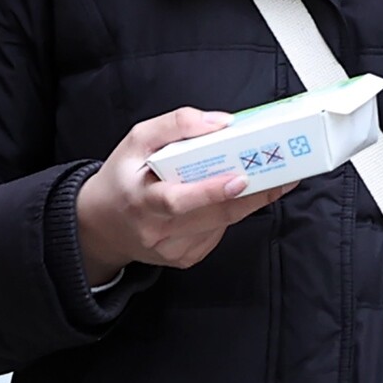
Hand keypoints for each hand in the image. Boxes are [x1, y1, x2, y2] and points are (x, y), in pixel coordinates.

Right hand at [76, 107, 290, 286]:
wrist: (101, 224)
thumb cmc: (122, 177)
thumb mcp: (137, 139)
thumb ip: (176, 125)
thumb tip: (221, 123)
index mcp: (141, 199)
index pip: (178, 200)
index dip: (212, 191)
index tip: (241, 177)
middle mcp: (156, 230)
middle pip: (212, 216)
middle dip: (252, 196)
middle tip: (281, 177)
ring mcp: (171, 251)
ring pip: (220, 225)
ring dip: (247, 203)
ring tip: (271, 180)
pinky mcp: (183, 259)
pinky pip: (216, 234)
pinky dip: (228, 214)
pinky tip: (230, 197)